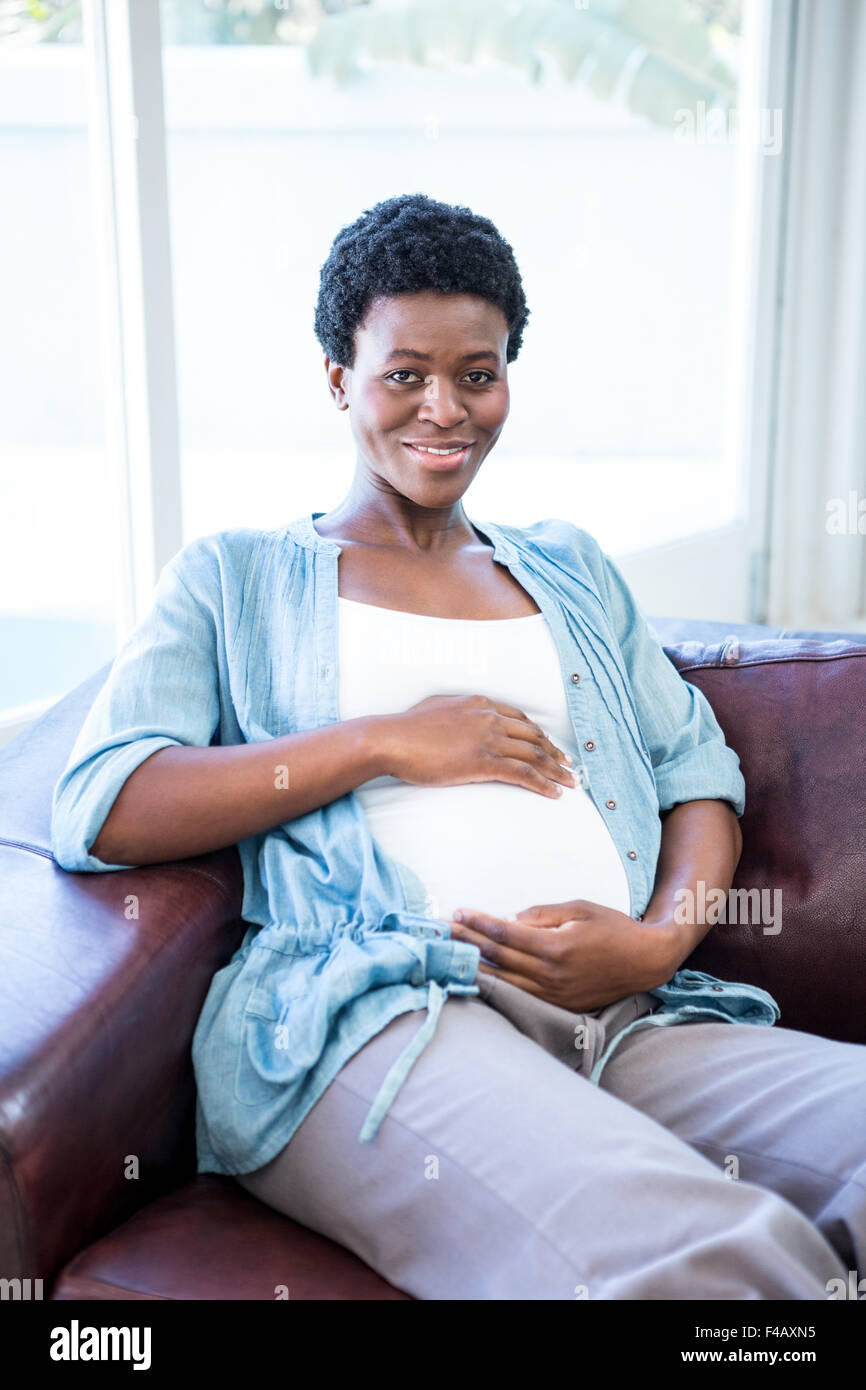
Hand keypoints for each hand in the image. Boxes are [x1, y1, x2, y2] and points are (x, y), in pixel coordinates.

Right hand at [378, 694, 576, 798]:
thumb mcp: (437, 708)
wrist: (392, 739)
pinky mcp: (484, 762)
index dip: (539, 734)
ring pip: (535, 755)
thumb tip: (459, 720)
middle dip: (555, 752)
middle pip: (534, 736)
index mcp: (480, 703)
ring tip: (570, 782)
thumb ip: (457, 713)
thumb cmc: (406, 728)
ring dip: (556, 770)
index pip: (520, 719)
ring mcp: (488, 739)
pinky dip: (543, 784)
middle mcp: (490, 718)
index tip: (549, 746)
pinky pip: (524, 774)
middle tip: (569, 765)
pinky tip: (554, 793)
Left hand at [447, 899, 678, 1011]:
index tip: (456, 912)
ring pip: (501, 981)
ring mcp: (553, 995)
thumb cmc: (612, 928)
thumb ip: (540, 915)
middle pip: (496, 958)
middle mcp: (550, 975)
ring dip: (472, 966)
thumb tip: (506, 919)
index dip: (477, 922)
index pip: (504, 933)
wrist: (645, 961)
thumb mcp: (578, 908)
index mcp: (555, 947)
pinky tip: (477, 976)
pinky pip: (517, 996)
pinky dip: (494, 985)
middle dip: (465, 942)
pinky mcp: (557, 1007)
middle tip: (440, 931)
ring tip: (448, 954)